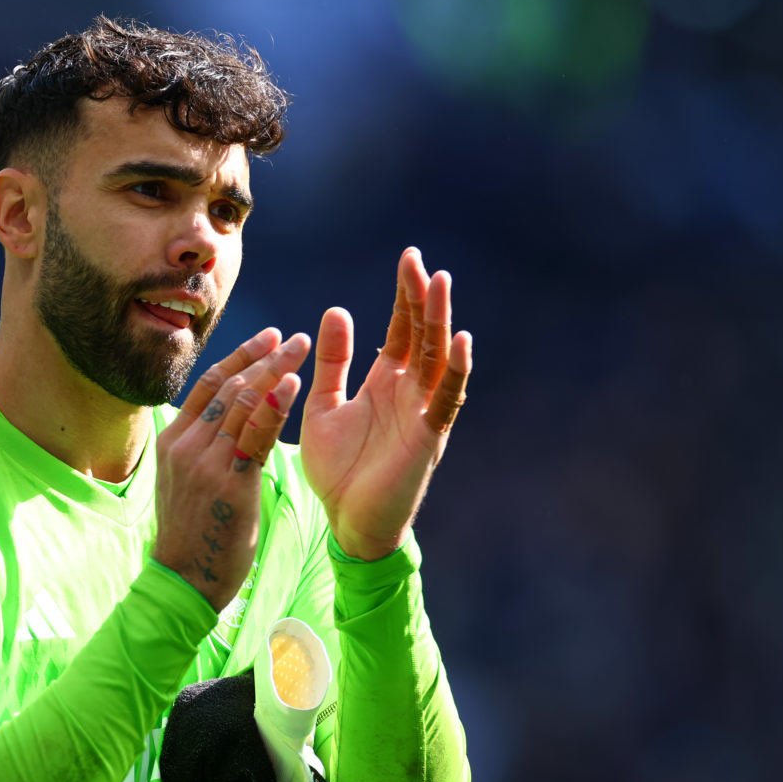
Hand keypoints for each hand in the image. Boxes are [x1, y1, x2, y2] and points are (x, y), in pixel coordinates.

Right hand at [152, 328, 310, 608]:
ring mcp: (205, 463)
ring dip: (274, 371)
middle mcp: (185, 445)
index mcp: (173, 441)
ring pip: (242, 403)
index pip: (208, 385)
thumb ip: (204, 448)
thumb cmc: (195, 533)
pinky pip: (255, 436)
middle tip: (293, 338)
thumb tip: (229, 421)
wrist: (186, 579)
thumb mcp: (187, 481)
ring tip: (300, 351)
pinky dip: (275, 406)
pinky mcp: (230, 483)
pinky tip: (294, 385)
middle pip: (228, 387)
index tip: (268, 338)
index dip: (240, 356)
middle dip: (264, 357)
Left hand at [299, 247, 471, 560]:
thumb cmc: (337, 470)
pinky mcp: (428, 438)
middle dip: (421, 298)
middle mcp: (409, 392)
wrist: (346, 523)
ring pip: (437, 359)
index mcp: (385, 383)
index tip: (408, 259)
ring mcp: (422, 413)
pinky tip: (458, 341)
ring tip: (440, 284)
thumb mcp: (324, 406)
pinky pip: (445, 400)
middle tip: (419, 260)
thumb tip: (336, 311)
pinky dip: (453, 371)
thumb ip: (333, 363)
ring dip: (440, 322)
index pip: (401, 330)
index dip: (405, 297)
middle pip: (422, 335)